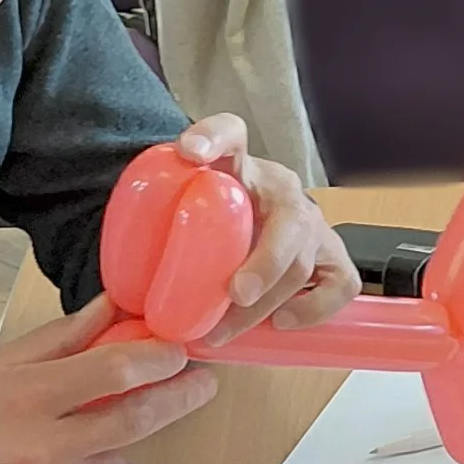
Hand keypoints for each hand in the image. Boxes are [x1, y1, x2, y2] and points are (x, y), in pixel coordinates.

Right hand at [0, 295, 215, 463]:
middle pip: (135, 422)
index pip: (114, 374)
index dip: (160, 360)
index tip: (183, 352)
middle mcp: (40, 453)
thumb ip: (59, 341)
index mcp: (25, 400)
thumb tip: (114, 307)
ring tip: (60, 444)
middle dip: (178, 398)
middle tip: (203, 385)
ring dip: (105, 449)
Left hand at [171, 115, 355, 336]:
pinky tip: (281, 321)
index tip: (188, 153)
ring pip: (304, 262)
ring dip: (267, 302)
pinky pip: (341, 282)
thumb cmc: (205, 227)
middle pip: (288, 220)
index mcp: (239, 165)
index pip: (230, 133)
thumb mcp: (178, 212)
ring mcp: (312, 225)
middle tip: (234, 292)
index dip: (212, 137)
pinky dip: (315, 307)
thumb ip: (153, 223)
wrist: (240, 234)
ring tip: (226, 330)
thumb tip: (122, 287)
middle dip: (265, 261)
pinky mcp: (331, 257)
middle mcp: (281, 190)